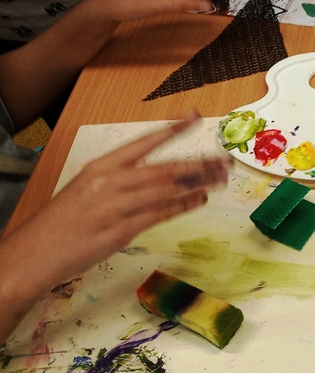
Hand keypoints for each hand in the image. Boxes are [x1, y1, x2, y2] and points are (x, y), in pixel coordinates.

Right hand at [0, 115, 228, 341]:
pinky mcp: (120, 231)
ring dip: (198, 183)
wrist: (32, 254)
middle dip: (199, 163)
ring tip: (220, 178)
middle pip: (165, 168)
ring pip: (167, 190)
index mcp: (101, 166)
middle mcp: (110, 182)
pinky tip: (199, 200)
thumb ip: (123, 181)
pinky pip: (159, 215)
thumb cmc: (62, 222)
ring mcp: (116, 207)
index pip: (144, 142)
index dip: (173, 129)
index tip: (195, 117)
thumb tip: (162, 176)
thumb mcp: (88, 189)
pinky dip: (183, 206)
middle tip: (224, 160)